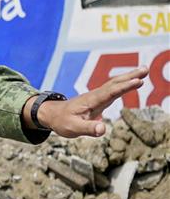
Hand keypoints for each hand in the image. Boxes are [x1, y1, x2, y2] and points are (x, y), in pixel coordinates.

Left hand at [30, 67, 147, 137]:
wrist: (52, 115)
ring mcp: (97, 96)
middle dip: (130, 76)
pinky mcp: (99, 100)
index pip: (110, 92)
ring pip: (115, 84)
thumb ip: (88, 129)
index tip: (138, 81)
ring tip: (145, 70)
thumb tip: (103, 129)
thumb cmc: (62, 121)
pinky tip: (133, 81)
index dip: (124, 87)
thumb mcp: (73, 128)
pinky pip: (114, 89)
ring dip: (130, 77)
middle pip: (115, 84)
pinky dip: (124, 83)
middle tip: (146, 68)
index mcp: (91, 101)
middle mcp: (95, 96)